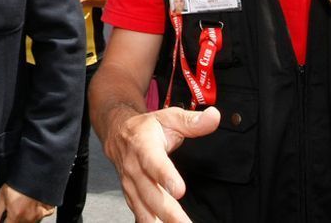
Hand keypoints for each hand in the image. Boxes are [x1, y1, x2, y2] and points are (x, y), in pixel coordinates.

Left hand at [0, 184, 54, 222]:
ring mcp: (37, 215)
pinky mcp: (45, 210)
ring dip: (21, 218)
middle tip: (11, 209)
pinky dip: (34, 215)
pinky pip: (39, 218)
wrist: (31, 174)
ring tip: (19, 206)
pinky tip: (29, 208)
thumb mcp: (2, 197)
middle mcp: (27, 218)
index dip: (1, 222)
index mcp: (15, 215)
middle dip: (12, 219)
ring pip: (27, 222)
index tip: (1, 219)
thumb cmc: (16, 183)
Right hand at [104, 106, 219, 222]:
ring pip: (144, 209)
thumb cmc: (146, 128)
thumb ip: (191, 121)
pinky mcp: (132, 197)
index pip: (153, 162)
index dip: (165, 176)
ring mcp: (131, 185)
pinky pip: (140, 215)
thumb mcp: (168, 117)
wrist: (117, 133)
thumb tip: (213, 117)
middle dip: (168, 212)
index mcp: (143, 146)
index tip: (179, 190)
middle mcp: (134, 168)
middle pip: (150, 193)